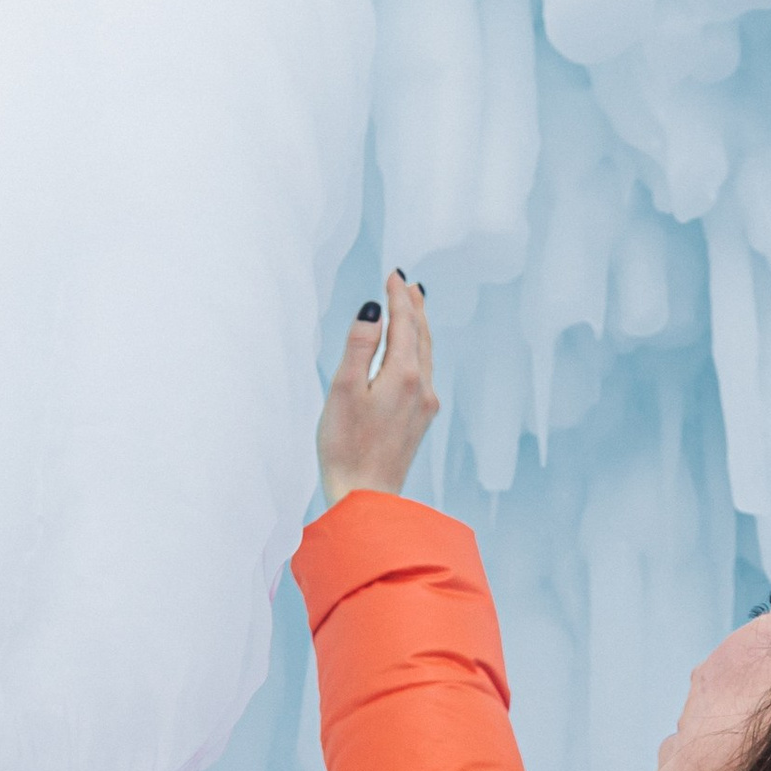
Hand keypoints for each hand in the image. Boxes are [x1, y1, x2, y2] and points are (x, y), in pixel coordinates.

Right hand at [316, 270, 437, 506]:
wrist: (366, 497)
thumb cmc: (346, 445)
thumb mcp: (343, 389)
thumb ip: (359, 345)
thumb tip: (374, 309)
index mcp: (403, 375)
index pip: (404, 323)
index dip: (398, 297)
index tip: (393, 273)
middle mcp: (422, 387)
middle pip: (421, 336)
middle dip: (414, 307)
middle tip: (407, 283)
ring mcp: (425, 406)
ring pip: (427, 354)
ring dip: (420, 328)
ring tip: (415, 307)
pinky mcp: (420, 421)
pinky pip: (426, 373)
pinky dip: (419, 351)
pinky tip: (413, 355)